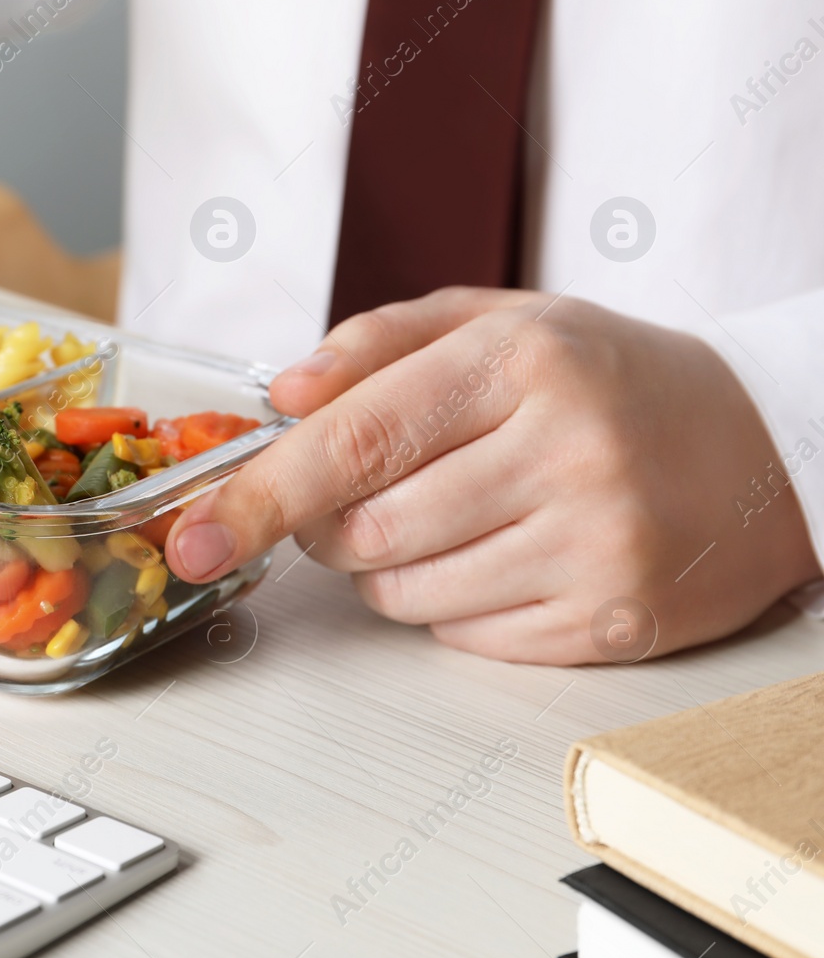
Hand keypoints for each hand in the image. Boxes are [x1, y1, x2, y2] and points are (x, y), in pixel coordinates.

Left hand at [164, 287, 821, 663]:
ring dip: (389, 568)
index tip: (193, 536)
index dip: (257, 497)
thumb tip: (283, 394)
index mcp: (523, 361)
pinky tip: (504, 553)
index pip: (352, 443)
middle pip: (365, 532)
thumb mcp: (500, 320)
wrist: (764, 446)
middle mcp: (565, 451)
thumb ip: (378, 341)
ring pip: (405, 595)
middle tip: (366, 494)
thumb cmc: (607, 380)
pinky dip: (453, 605)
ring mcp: (596, 545)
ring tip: (451, 514)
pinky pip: (466, 637)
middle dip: (330, 527)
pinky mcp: (614, 619)